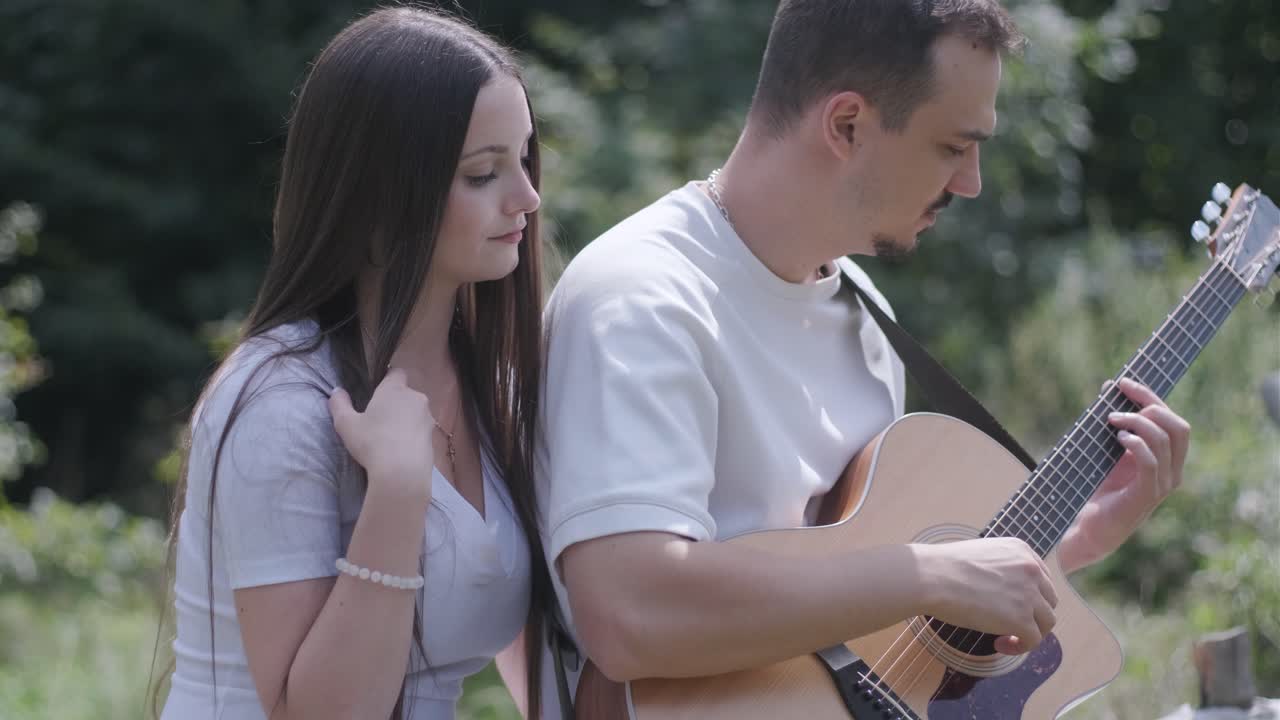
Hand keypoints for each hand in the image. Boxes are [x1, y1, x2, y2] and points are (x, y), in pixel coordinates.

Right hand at [329, 367, 434, 498]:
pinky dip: (413, 435)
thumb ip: (339, 405)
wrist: (402, 473)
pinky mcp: (434, 437)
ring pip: (415, 412)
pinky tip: (401, 450)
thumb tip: (337, 391)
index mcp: (395, 389)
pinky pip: (421, 430)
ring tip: (390, 438)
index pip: (396, 372)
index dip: (388, 379)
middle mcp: (415, 398)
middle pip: (406, 394)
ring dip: (406, 419)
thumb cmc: (371, 443)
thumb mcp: (346, 424)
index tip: (377, 393)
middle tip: (378, 420)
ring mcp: (427, 418)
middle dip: (395, 403)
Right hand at [919, 537, 1058, 654]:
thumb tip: (1004, 591)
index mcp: (1022, 551)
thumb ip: (1002, 568)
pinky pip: (1034, 640)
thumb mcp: (984, 555)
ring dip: (1029, 632)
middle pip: (1048, 601)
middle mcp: (1032, 569)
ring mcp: (1029, 594)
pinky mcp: (1022, 619)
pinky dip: (1020, 647)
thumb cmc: (945, 566)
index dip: (1031, 597)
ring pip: (1046, 622)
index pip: (1043, 579)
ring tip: (1005, 637)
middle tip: (1009, 624)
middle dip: (1033, 615)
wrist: (932, 577)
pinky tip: (1000, 645)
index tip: (1014, 607)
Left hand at [1059, 378, 1189, 572]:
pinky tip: (1118, 438)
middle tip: (1119, 396)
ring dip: (1137, 422)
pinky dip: (1137, 444)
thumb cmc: (1095, 488)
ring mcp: (1161, 485)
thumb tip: (1109, 386)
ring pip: (1166, 440)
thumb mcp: (1105, 449)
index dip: (1152, 397)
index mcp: (1166, 460)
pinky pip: (1152, 462)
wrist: (1085, 527)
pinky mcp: (1146, 496)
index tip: (1124, 382)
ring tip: (1112, 419)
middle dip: (1150, 404)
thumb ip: (1113, 422)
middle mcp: (1171, 472)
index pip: (1173, 422)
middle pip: (1177, 427)